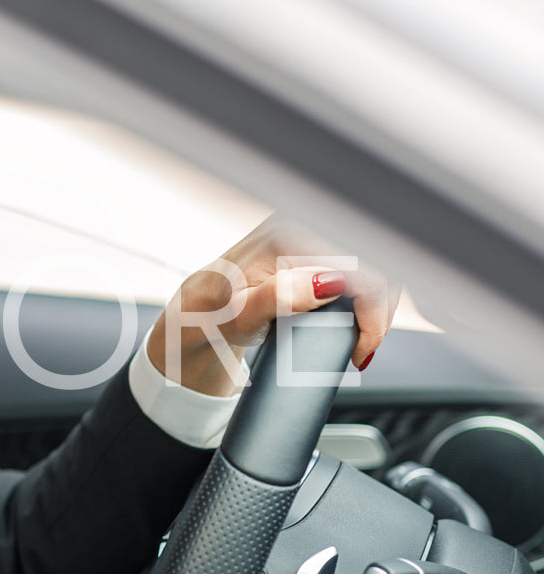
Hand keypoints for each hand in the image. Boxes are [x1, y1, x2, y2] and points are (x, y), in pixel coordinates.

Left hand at [147, 217, 397, 395]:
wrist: (195, 317)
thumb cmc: (208, 315)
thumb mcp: (237, 315)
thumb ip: (279, 298)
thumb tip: (327, 282)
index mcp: (283, 235)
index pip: (358, 263)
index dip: (373, 308)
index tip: (364, 344)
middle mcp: (299, 226)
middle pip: (374, 260)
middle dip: (380, 307)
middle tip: (363, 347)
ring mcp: (308, 235)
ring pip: (373, 263)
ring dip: (377, 302)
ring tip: (361, 339)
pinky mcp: (315, 248)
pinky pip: (361, 267)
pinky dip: (367, 297)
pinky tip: (359, 320)